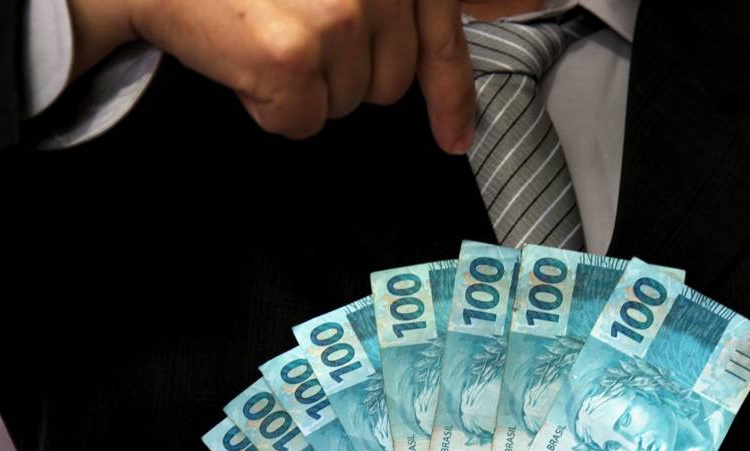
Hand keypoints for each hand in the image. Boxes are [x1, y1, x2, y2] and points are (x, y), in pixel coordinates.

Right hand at [65, 0, 474, 149]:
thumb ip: (410, 3)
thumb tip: (506, 11)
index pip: (444, 38)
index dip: (450, 96)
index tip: (454, 139)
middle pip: (389, 84)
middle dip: (344, 75)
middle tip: (292, 33)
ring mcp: (337, 18)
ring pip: (346, 105)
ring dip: (305, 89)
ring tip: (263, 36)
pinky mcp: (293, 58)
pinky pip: (302, 123)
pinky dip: (269, 109)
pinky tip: (243, 63)